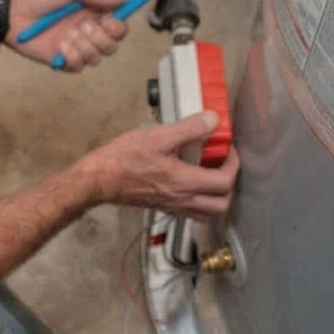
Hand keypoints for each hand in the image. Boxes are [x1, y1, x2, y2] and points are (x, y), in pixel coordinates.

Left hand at [6, 0, 133, 72]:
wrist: (14, 13)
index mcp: (93, 13)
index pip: (118, 26)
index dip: (118, 27)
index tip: (110, 21)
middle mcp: (88, 32)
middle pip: (112, 45)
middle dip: (101, 37)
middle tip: (83, 27)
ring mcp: (76, 48)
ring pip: (97, 57)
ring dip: (84, 46)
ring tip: (66, 35)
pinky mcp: (64, 61)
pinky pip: (79, 66)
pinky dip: (72, 56)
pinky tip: (60, 46)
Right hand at [79, 114, 237, 219]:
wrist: (99, 180)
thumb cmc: (126, 158)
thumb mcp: (159, 136)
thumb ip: (189, 128)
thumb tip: (214, 120)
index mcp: (186, 183)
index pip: (225, 182)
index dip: (234, 164)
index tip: (229, 149)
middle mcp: (183, 200)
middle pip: (221, 205)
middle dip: (229, 185)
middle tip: (223, 165)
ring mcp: (173, 207)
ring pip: (208, 213)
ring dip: (217, 197)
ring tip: (211, 174)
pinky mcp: (163, 207)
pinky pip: (192, 212)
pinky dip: (201, 201)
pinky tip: (191, 181)